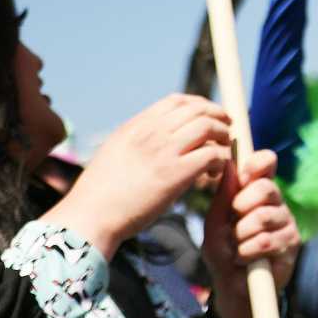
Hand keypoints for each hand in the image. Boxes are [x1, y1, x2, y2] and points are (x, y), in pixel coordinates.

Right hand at [44, 95, 231, 256]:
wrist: (91, 216)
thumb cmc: (101, 194)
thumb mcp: (115, 152)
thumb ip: (137, 141)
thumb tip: (159, 139)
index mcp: (136, 126)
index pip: (176, 100)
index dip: (199, 104)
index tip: (210, 116)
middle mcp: (151, 133)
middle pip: (198, 109)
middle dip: (219, 117)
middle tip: (227, 131)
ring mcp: (164, 151)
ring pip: (209, 127)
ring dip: (223, 138)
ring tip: (222, 154)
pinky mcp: (176, 174)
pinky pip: (213, 154)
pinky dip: (221, 160)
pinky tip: (215, 174)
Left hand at [203, 149, 300, 317]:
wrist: (233, 288)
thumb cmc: (223, 253)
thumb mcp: (214, 224)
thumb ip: (222, 197)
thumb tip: (230, 165)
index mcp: (256, 192)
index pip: (266, 163)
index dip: (257, 163)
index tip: (243, 176)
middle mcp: (275, 203)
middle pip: (265, 187)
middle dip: (241, 206)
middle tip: (233, 224)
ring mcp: (286, 222)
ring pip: (263, 217)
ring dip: (241, 236)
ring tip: (237, 248)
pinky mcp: (292, 243)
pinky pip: (267, 241)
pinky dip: (247, 252)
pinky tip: (245, 259)